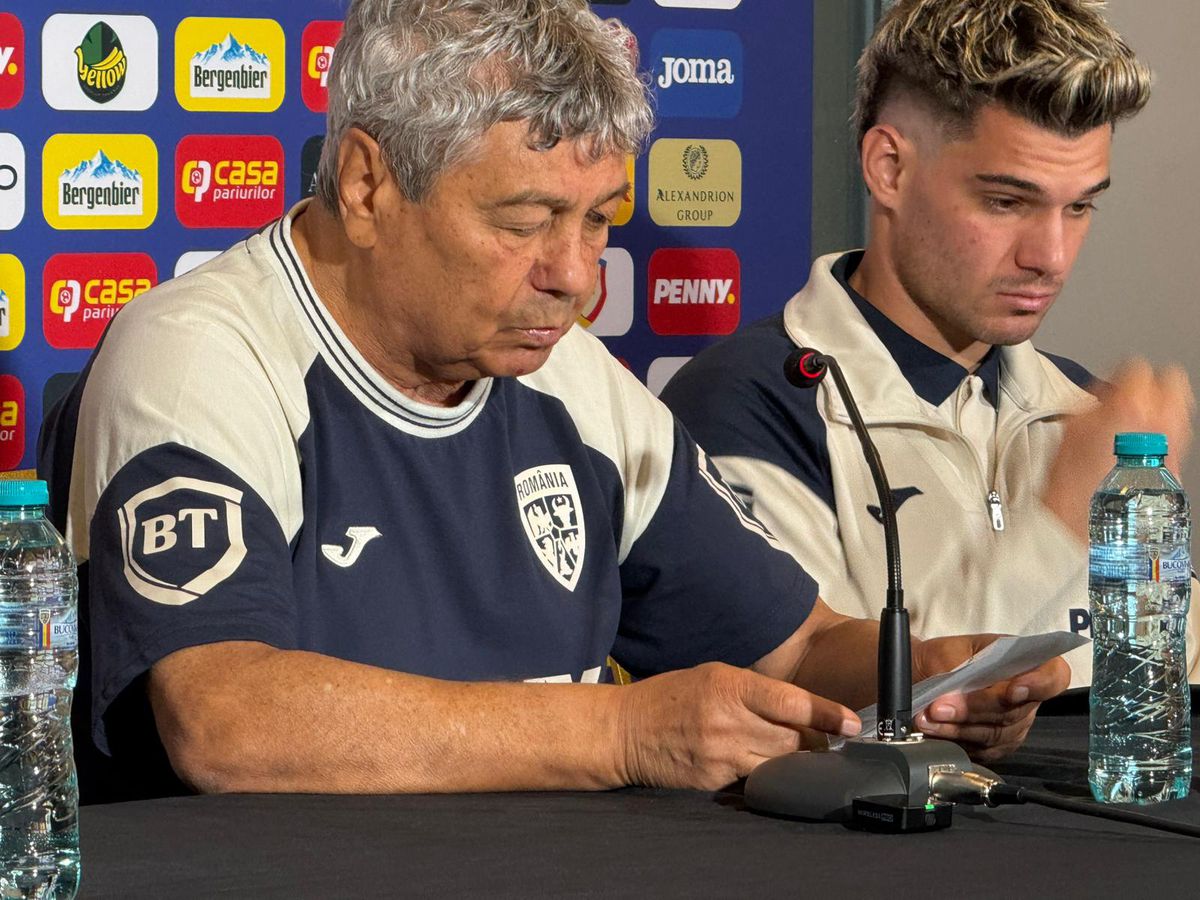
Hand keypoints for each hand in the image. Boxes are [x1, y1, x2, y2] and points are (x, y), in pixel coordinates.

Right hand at [614, 662, 859, 789]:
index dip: (828, 714)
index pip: (792, 702)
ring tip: (797, 755)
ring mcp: (721, 755)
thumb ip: (755, 691)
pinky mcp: (714, 781)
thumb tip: (799, 708)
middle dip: (814, 741)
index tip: (852, 723)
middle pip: (793, 739)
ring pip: (780, 764)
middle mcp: (728, 720)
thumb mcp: (713, 676)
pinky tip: (760, 765)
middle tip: (824, 739)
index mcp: (729, 685)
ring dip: (794, 761)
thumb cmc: (671, 696)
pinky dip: (765, 773)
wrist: (624, 730)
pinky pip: (754, 780)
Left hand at [911, 634, 1069, 762]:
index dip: (1040, 684)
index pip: (1053, 676)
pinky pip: (982, 750)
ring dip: (959, 727)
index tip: (1013, 690)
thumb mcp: (946, 652)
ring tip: (927, 717)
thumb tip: (956, 698)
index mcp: (1024, 662)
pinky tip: (933, 730)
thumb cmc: (941, 658)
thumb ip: (957, 673)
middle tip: (940, 706)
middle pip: (1016, 711)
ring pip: (996, 734)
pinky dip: (954, 740)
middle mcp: (1026, 696)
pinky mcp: (997, 746)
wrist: (923, 676)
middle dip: (975, 709)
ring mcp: (1014, 724)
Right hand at [1043, 359, 1193, 541]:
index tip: (1115, 383)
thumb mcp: (1073, 428)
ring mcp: (1173, 448)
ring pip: (1180, 411)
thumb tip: (1108, 396)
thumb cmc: (1072, 483)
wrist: (1082, 522)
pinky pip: (1177, 441)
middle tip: (1134, 397)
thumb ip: (1096, 403)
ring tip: (1139, 424)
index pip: (1137, 369)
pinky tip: (1141, 450)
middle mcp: (1160, 425)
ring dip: (1161, 412)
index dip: (1121, 375)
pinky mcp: (1177, 468)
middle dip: (1153, 387)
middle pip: (1174, 384)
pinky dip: (1162, 439)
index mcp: (1130, 407)